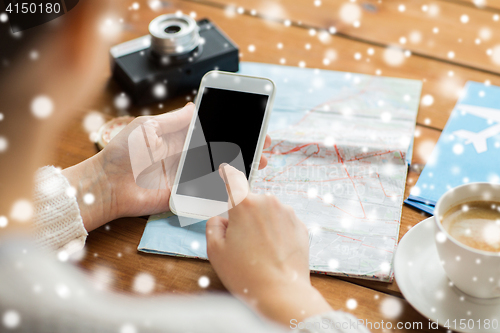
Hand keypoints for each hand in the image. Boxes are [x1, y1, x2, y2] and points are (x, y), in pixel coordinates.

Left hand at [62, 103, 271, 231]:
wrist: (108, 186)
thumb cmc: (122, 154)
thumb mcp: (147, 128)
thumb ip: (174, 120)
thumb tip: (196, 106)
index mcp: (180, 137)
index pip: (211, 129)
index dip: (230, 126)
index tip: (250, 121)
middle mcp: (188, 156)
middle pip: (221, 149)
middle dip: (243, 145)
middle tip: (263, 143)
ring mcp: (189, 176)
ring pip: (219, 169)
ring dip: (239, 166)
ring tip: (259, 161)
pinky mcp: (186, 194)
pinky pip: (209, 191)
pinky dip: (226, 188)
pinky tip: (242, 182)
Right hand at [206, 164, 331, 324]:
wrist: (281, 293)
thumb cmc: (245, 273)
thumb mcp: (215, 250)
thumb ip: (213, 225)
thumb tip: (222, 218)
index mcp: (244, 204)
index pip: (232, 178)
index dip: (226, 174)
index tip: (225, 169)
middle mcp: (268, 202)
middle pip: (250, 201)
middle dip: (244, 215)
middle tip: (241, 242)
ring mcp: (287, 213)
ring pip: (268, 212)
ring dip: (262, 224)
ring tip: (259, 252)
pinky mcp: (300, 225)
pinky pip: (282, 223)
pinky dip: (277, 233)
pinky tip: (274, 252)